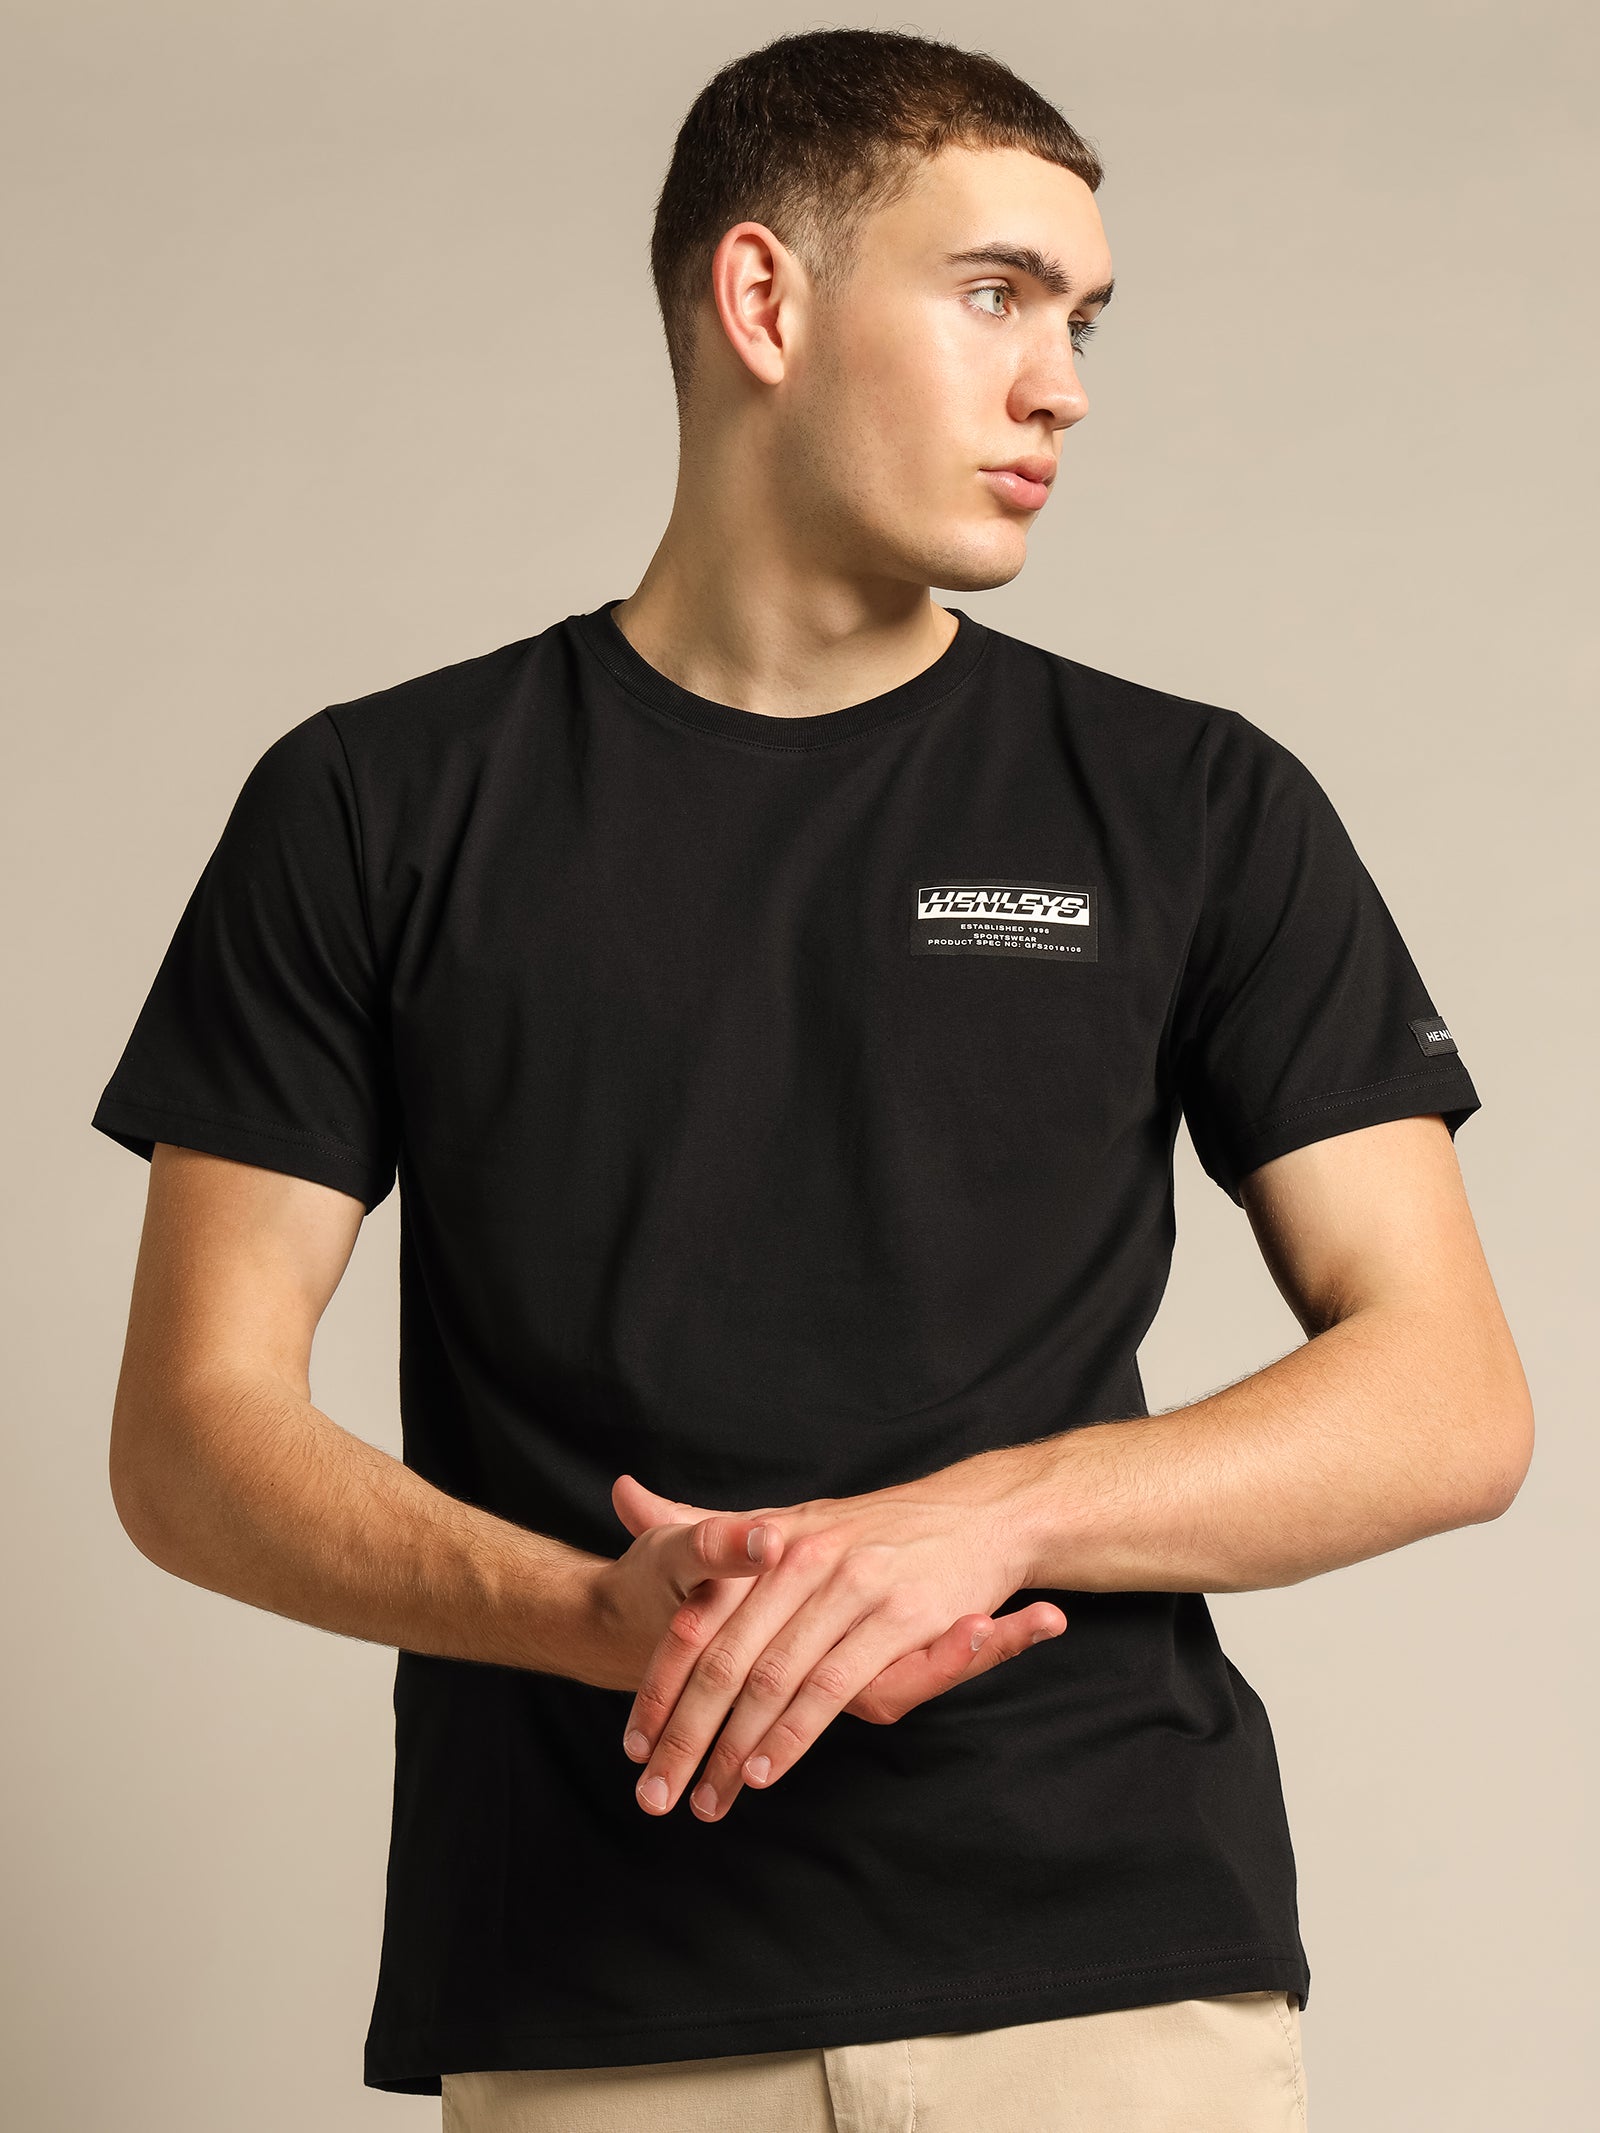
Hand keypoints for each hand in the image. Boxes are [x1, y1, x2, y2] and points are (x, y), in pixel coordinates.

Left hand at [614, 1472, 1066, 1819]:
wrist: (980, 1512)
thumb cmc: (873, 1530)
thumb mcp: (787, 1520)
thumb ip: (706, 1526)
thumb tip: (622, 1495)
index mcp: (769, 1541)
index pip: (696, 1620)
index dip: (660, 1685)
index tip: (634, 1744)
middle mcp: (802, 1558)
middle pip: (724, 1660)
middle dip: (685, 1734)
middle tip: (656, 1792)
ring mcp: (851, 1585)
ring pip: (772, 1680)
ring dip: (733, 1749)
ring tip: (706, 1798)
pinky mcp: (898, 1615)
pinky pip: (829, 1684)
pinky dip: (792, 1733)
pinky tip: (765, 1769)